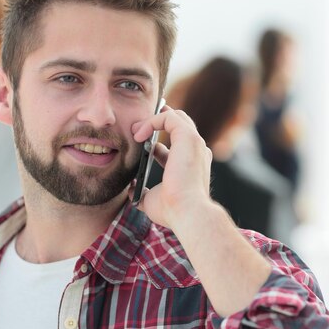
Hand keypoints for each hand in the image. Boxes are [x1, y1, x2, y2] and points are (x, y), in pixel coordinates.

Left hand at [129, 105, 212, 228]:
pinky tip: (138, 135)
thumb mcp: (152, 200)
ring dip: (152, 120)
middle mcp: (196, 151)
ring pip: (175, 116)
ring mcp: (194, 143)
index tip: (140, 146)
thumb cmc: (173, 210)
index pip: (177, 147)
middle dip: (157, 122)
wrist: (187, 211)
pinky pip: (169, 117)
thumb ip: (143, 192)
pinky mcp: (188, 136)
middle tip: (136, 131)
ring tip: (135, 131)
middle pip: (180, 124)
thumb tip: (132, 189)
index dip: (157, 145)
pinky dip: (152, 121)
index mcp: (192, 165)